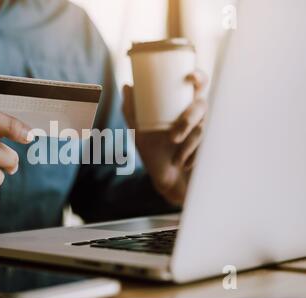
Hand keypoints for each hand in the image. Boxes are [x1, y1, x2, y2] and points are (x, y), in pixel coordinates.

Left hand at [123, 71, 207, 204]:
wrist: (165, 179)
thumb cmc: (153, 151)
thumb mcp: (138, 132)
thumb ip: (131, 110)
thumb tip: (126, 85)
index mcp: (183, 104)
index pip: (198, 83)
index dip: (199, 76)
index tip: (190, 77)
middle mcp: (197, 114)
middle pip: (202, 105)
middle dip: (189, 119)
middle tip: (173, 137)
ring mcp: (206, 130)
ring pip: (201, 129)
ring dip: (187, 145)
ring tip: (175, 157)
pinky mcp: (213, 146)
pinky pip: (206, 148)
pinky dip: (192, 157)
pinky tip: (184, 164)